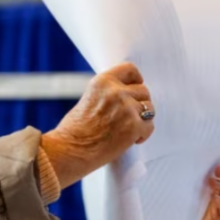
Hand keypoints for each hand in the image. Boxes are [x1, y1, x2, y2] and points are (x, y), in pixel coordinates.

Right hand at [41, 63, 154, 188]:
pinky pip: (150, 126)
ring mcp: (126, 108)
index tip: (136, 87)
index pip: (129, 69)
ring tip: (130, 129)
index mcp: (102, 82)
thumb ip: (108, 95)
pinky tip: (132, 140)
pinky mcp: (134, 126)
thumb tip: (128, 96)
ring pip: (149, 108)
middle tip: (130, 117)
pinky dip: (143, 134)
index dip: (136, 79)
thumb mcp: (89, 100)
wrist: (70, 150)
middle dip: (139, 104)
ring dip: (143, 119)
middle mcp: (116, 91)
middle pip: (144, 91)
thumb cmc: (75, 131)